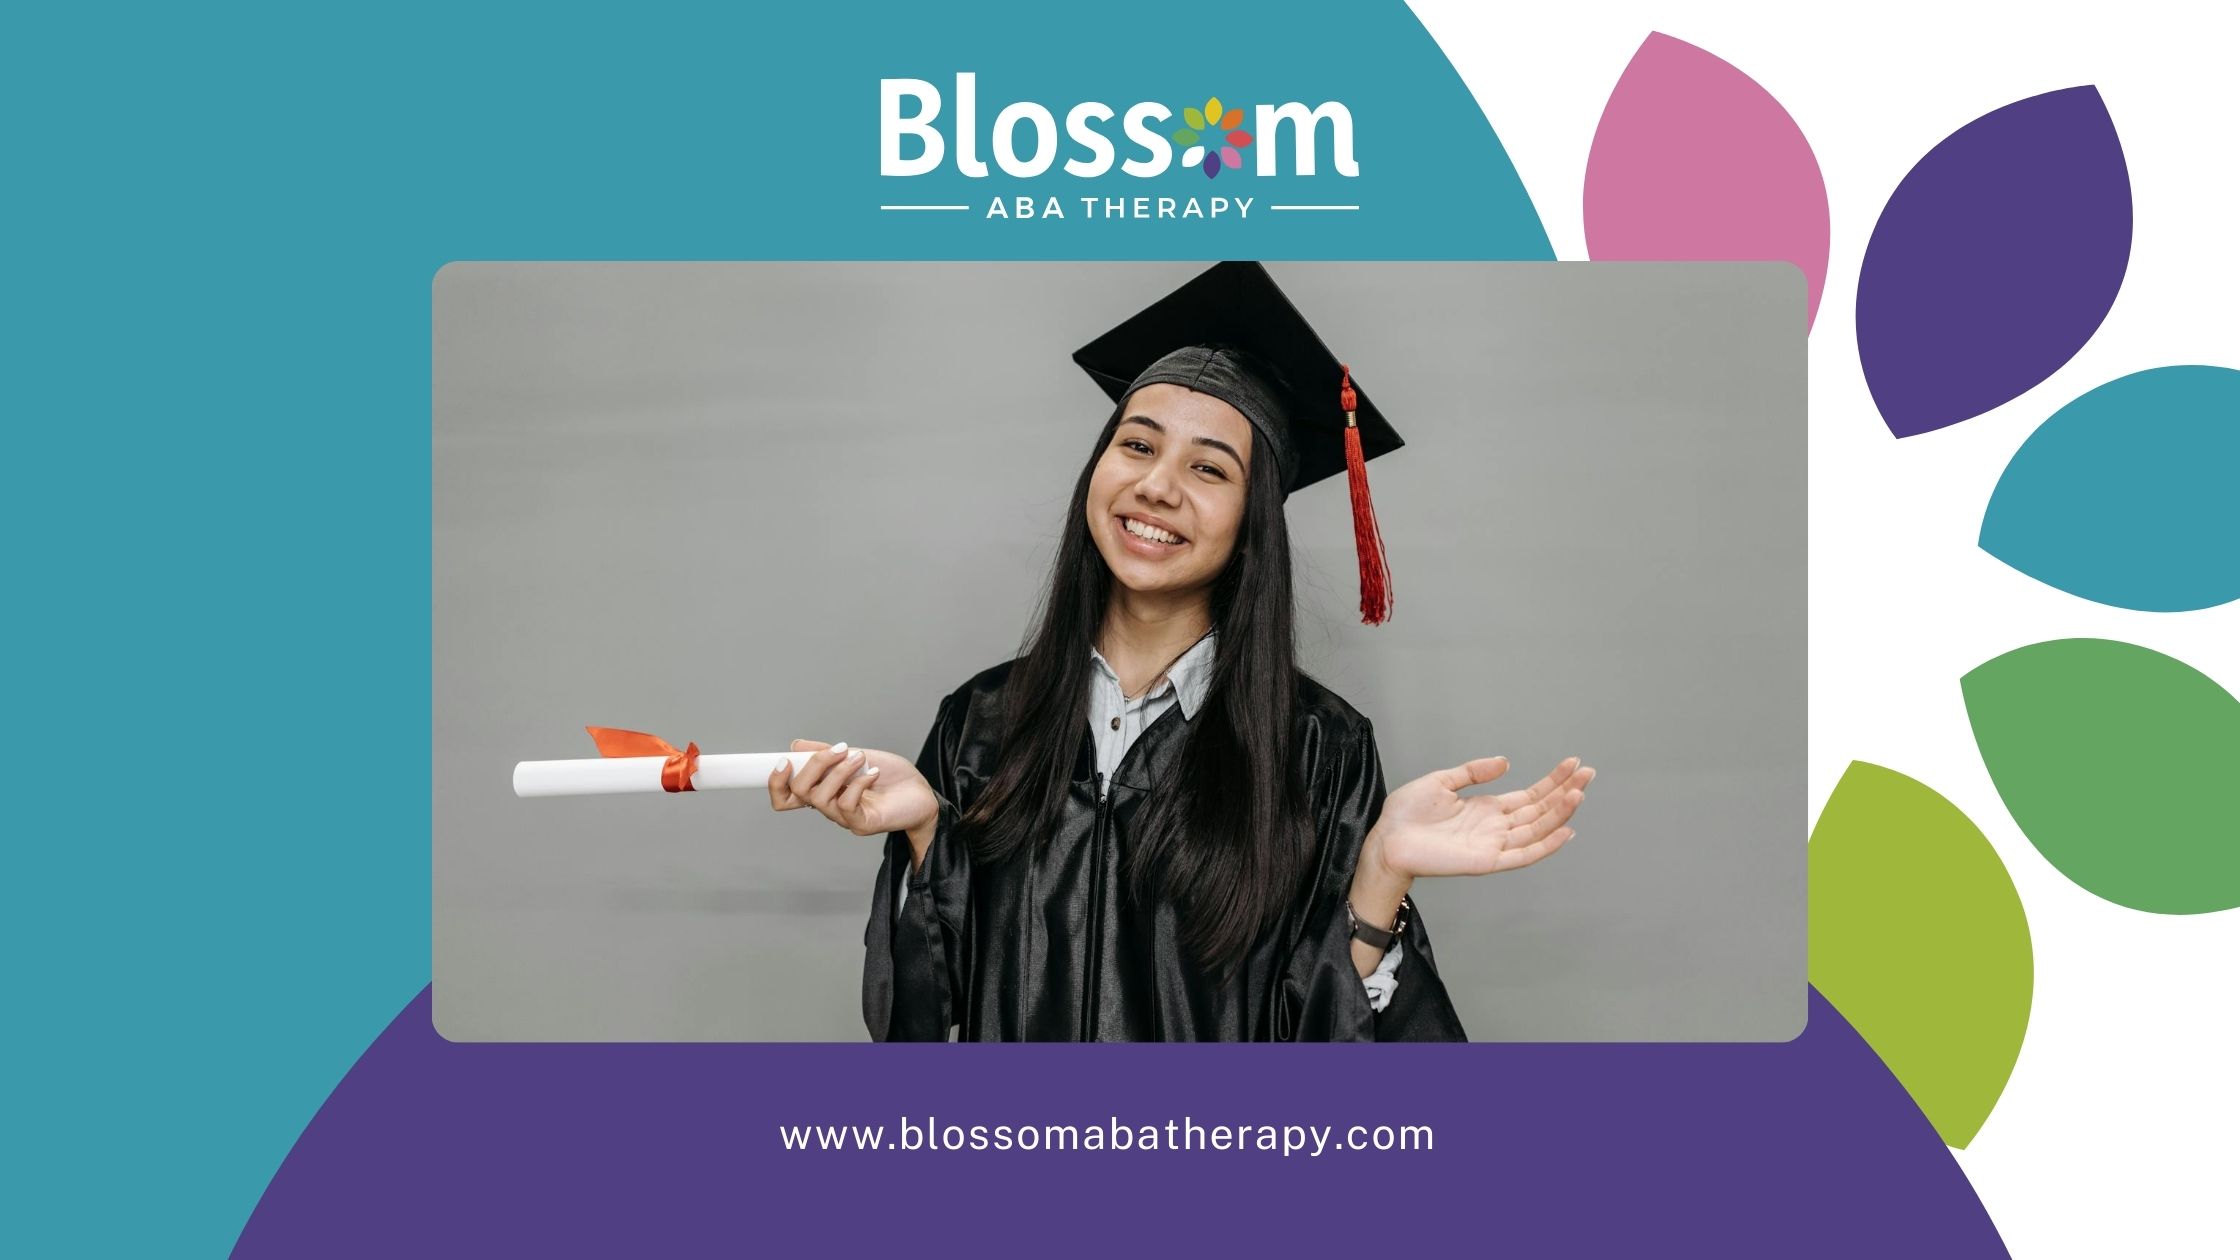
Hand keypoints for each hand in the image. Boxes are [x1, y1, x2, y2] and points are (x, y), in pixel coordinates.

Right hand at [767, 739, 938, 846]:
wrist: (923, 794)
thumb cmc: (893, 777)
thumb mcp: (857, 755)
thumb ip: (827, 753)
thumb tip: (796, 746)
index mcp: (824, 790)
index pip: (787, 796)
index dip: (776, 782)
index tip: (783, 761)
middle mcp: (829, 806)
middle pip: (799, 792)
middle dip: (816, 764)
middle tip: (841, 749)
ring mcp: (844, 818)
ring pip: (821, 797)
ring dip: (840, 771)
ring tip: (860, 757)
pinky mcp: (861, 824)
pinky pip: (846, 805)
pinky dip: (858, 783)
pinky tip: (873, 773)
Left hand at [1370, 756, 1594, 879]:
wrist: (1387, 839)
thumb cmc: (1407, 814)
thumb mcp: (1442, 781)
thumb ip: (1474, 772)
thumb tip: (1506, 762)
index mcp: (1487, 809)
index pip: (1530, 795)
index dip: (1553, 781)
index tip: (1573, 764)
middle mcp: (1496, 827)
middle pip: (1540, 810)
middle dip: (1565, 791)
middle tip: (1589, 772)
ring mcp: (1494, 845)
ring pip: (1537, 829)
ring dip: (1560, 813)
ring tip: (1580, 793)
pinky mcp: (1486, 861)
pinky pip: (1523, 855)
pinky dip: (1546, 845)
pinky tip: (1565, 831)